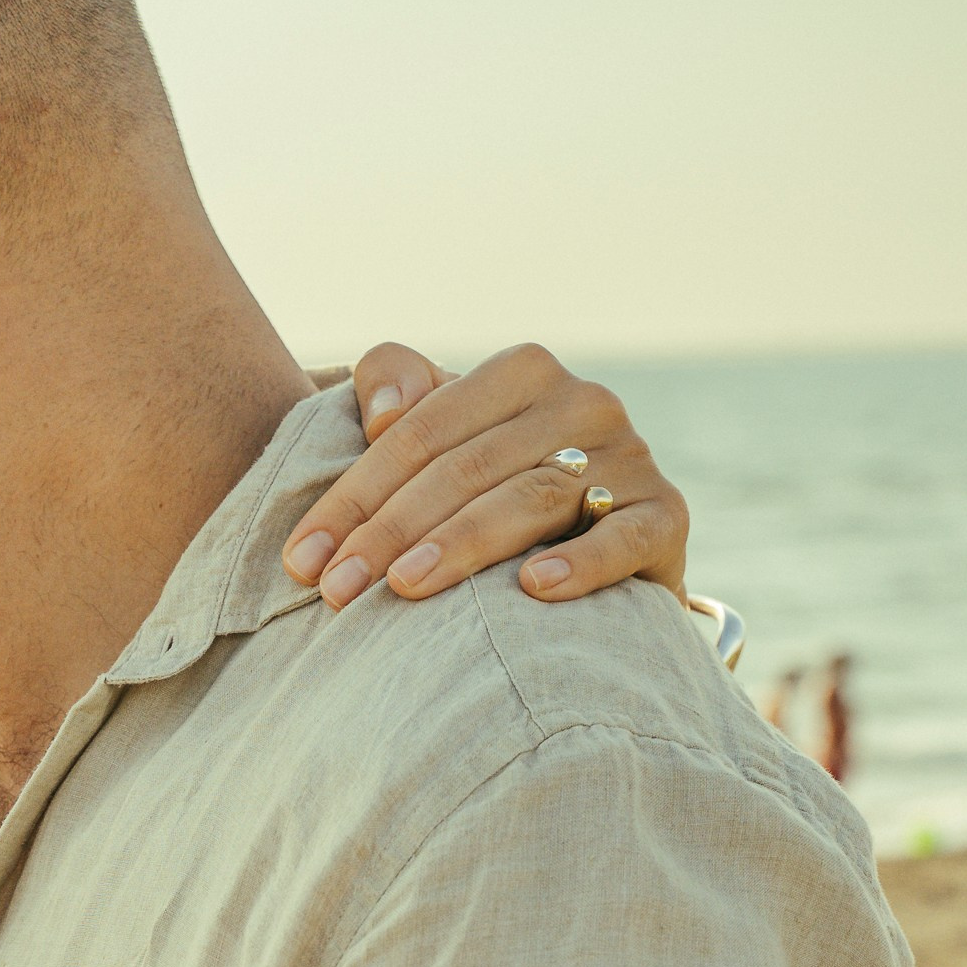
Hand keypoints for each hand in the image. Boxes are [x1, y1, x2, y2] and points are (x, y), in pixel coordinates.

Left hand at [284, 341, 689, 612]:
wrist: (601, 542)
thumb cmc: (494, 484)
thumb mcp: (441, 429)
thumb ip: (395, 386)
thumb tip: (379, 414)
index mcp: (522, 373)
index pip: (419, 433)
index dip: (353, 496)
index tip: (301, 560)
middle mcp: (583, 403)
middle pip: (466, 468)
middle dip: (391, 533)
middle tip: (336, 593)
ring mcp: (630, 459)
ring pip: (532, 500)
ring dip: (462, 547)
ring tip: (404, 590)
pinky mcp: (666, 518)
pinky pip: (624, 538)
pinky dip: (581, 563)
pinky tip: (533, 590)